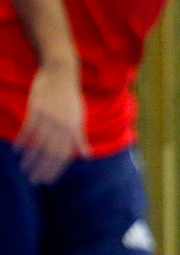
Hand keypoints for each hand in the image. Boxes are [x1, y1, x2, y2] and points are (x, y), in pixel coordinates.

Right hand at [16, 63, 86, 183]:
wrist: (61, 73)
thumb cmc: (71, 97)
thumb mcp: (79, 117)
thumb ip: (79, 138)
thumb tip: (86, 156)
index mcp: (73, 128)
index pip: (64, 154)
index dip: (57, 169)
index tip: (48, 180)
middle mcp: (62, 125)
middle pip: (51, 152)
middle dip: (43, 168)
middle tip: (34, 180)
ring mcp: (49, 117)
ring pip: (38, 143)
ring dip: (31, 158)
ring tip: (24, 168)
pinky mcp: (36, 109)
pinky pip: (28, 128)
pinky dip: (23, 140)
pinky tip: (17, 150)